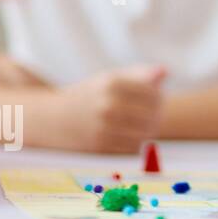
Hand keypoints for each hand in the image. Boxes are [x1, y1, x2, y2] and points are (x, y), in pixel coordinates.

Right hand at [47, 65, 165, 152]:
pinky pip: (132, 146)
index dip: (160, 97)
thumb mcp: (110, 78)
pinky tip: (133, 134)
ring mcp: (103, 127)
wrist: (51, 119)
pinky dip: (137, 141)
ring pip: (145, 132)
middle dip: (158, 114)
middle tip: (156, 114)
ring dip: (150, 129)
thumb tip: (165, 72)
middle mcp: (108, 105)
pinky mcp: (100, 146)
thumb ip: (140, 74)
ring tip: (146, 124)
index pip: (153, 93)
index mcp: (112, 83)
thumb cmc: (89, 95)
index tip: (158, 98)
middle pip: (152, 113)